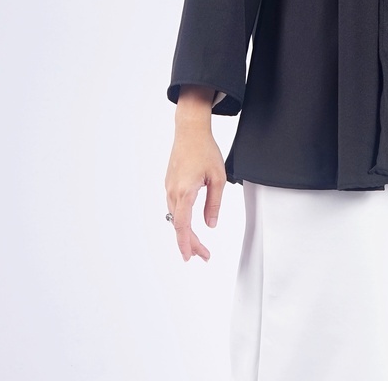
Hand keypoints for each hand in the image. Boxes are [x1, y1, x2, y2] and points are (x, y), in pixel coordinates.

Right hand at [164, 121, 226, 261]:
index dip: (186, 244)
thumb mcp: (218, 177)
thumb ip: (214, 203)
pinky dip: (181, 220)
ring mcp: (169, 188)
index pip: (182, 225)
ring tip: (199, 244)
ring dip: (186, 232)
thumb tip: (211, 224)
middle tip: (203, 255)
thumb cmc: (205, 150)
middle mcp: (173, 192)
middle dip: (190, 243)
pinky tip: (189, 224)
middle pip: (178, 226)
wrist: (190, 131)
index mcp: (185, 192)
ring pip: (175, 217)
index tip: (190, 257)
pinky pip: (173, 207)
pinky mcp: (170, 184)